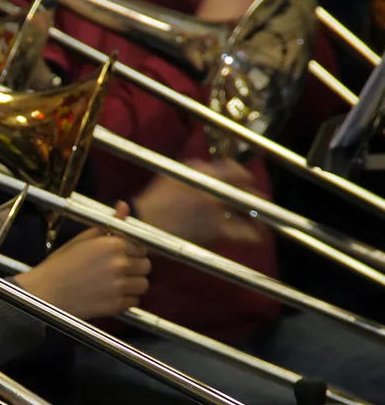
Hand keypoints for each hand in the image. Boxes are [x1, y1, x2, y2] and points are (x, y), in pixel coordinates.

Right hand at [14, 202, 150, 318]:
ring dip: (133, 284)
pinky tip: (111, 294)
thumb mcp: (83, 238)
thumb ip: (109, 223)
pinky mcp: (116, 305)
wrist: (46, 291)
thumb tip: (123, 206)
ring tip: (115, 283)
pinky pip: (135, 301)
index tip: (124, 254)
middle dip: (136, 267)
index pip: (141, 246)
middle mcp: (120, 264)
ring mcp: (119, 286)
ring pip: (143, 285)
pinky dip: (126, 299)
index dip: (133, 250)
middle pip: (146, 266)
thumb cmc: (62, 264)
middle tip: (118, 269)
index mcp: (113, 244)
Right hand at [133, 159, 264, 246]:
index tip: (246, 180)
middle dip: (254, 195)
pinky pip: (245, 234)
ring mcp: (219, 212)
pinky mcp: (217, 233)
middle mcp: (216, 191)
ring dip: (257, 214)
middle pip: (248, 191)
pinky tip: (253, 236)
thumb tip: (220, 170)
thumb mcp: (177, 173)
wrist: (146, 223)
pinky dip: (253, 235)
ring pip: (251, 212)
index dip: (245, 176)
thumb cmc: (157, 197)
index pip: (239, 172)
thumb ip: (201, 168)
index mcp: (205, 173)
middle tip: (254, 199)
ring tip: (259, 219)